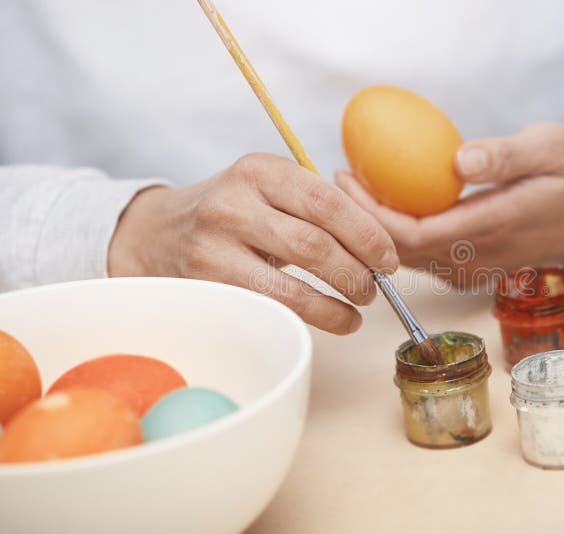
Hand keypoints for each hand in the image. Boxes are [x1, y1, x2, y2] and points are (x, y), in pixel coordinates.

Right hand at [108, 153, 398, 333]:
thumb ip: (315, 206)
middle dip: (358, 271)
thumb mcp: (268, 188)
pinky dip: (315, 316)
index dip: (368, 233)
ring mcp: (216, 246)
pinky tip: (335, 317)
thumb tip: (379, 245)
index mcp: (260, 169)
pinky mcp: (208, 285)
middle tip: (376, 286)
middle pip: (314, 243)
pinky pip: (272, 306)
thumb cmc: (233, 211)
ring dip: (338, 300)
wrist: (157, 232)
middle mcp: (235, 202)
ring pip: (293, 282)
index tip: (389, 258)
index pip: (326, 201)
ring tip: (360, 306)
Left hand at [336, 123, 563, 284]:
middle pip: (401, 253)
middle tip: (340, 180)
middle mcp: (480, 257)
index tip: (347, 178)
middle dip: (362, 222)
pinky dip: (398, 235)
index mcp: (495, 227)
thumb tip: (458, 160)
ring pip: (410, 260)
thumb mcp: (552, 147)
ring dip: (377, 230)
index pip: (414, 234)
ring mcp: (478, 268)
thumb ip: (507, 156)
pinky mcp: (476, 268)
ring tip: (356, 190)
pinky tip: (390, 205)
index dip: (371, 213)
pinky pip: (426, 259)